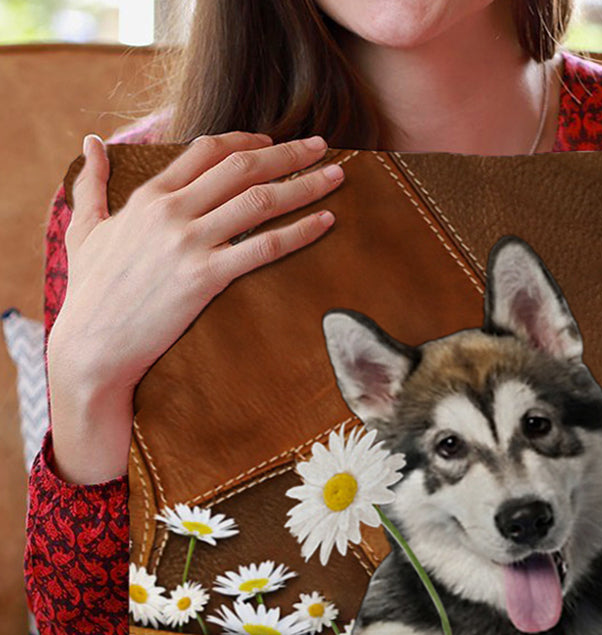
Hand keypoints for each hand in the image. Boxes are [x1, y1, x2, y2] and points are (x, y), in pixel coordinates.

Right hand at [50, 130, 344, 394]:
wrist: (92, 344)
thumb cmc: (91, 292)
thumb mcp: (84, 230)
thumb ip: (91, 184)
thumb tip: (91, 142)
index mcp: (149, 196)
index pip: (207, 150)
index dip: (247, 141)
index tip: (274, 142)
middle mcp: (172, 211)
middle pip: (242, 167)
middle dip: (288, 153)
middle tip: (323, 146)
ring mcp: (190, 243)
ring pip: (260, 200)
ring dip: (304, 184)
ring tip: (337, 176)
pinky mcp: (206, 277)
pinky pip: (265, 246)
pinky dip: (300, 231)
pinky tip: (326, 222)